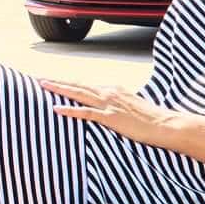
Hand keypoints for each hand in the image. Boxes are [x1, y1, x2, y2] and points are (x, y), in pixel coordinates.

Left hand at [38, 79, 177, 146]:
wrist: (165, 124)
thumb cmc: (151, 119)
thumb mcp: (131, 107)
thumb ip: (117, 105)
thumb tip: (109, 108)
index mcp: (113, 89)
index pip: (86, 85)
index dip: (68, 82)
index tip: (54, 80)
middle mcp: (109, 92)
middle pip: (78, 85)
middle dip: (58, 81)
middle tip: (39, 78)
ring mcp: (109, 104)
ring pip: (78, 94)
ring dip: (59, 89)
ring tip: (42, 85)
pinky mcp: (111, 117)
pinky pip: (86, 113)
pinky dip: (70, 110)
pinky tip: (56, 108)